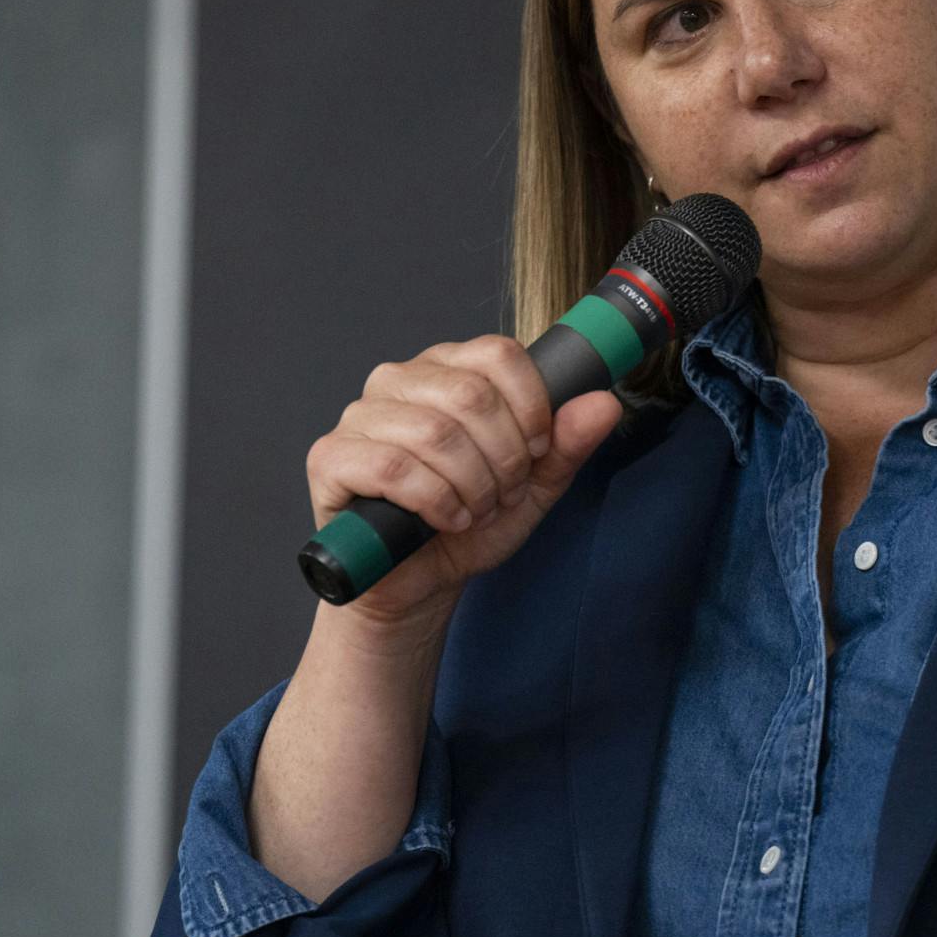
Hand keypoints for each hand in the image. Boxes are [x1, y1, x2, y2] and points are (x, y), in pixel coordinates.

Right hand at [305, 333, 623, 629]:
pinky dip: (434, 502)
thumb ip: (567, 444)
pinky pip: (392, 468)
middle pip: (471, 395)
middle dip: (503, 459)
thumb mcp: (534, 485)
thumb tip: (605, 402)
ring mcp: (360, 415)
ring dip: (471, 487)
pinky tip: (445, 521)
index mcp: (449, 369)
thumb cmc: (471, 523)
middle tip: (503, 494)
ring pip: (435, 433)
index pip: (498, 353)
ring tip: (475, 512)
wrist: (422, 583)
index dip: (531, 407)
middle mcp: (400, 379)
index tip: (537, 452)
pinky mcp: (331, 457)